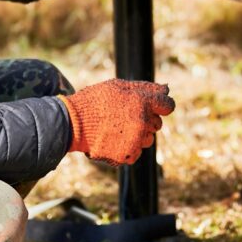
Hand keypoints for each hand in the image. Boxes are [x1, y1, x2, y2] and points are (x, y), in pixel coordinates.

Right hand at [59, 79, 175, 164]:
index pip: (168, 105)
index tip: (154, 107)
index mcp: (142, 101)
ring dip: (138, 135)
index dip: (161, 105)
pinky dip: (127, 148)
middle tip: (125, 117)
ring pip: (148, 139)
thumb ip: (145, 88)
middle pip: (157, 123)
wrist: (73, 122)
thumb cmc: (96, 100)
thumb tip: (166, 89)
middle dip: (146, 120)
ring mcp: (135, 139)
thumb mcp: (119, 86)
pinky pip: (136, 152)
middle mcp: (142, 121)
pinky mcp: (127, 154)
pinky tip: (113, 140)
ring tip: (117, 128)